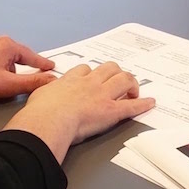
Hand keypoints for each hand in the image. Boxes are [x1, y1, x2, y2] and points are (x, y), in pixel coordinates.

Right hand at [4, 62, 154, 162]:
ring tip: (134, 89)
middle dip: (116, 72)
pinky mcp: (111, 111)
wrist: (49, 120)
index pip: (85, 69)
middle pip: (109, 68)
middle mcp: (89, 83)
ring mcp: (102, 95)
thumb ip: (46, 90)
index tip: (95, 78)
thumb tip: (44, 92)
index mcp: (71, 80)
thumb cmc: (40, 112)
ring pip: (123, 79)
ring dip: (131, 83)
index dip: (93, 73)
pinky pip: (131, 106)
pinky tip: (150, 103)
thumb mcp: (39, 94)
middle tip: (119, 80)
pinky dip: (143, 104)